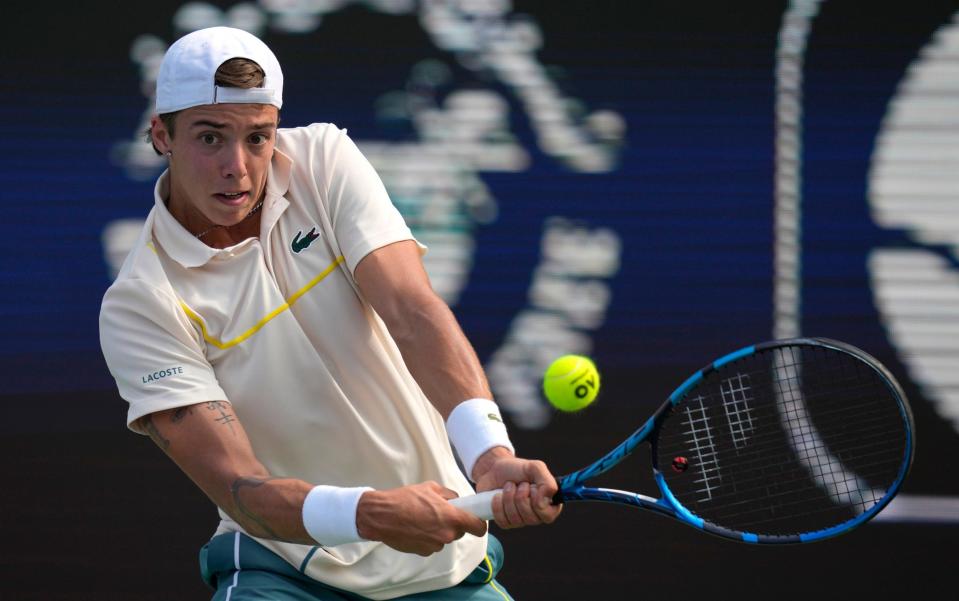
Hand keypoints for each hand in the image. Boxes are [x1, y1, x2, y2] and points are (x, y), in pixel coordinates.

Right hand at [355, 481, 486, 555]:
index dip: (479, 523)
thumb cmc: (405, 499)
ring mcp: (435, 545)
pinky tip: (415, 527)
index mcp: (452, 517)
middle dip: (454, 524)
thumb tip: (458, 501)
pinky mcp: (424, 552)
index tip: (476, 519)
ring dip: (439, 530)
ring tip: (422, 518)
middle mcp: (446, 534)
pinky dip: (428, 537)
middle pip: (460, 532)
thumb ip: (449, 495)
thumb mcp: (430, 488)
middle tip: (440, 512)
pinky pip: (432, 544)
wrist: (381, 516)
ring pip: (445, 538)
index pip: (478, 527)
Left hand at [472, 447, 562, 528]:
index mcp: (548, 503)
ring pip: (516, 520)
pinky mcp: (505, 522)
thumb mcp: (536, 468)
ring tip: (508, 486)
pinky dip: (498, 505)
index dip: (538, 503)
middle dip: (521, 496)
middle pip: (531, 519)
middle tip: (519, 484)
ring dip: (509, 498)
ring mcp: (520, 520)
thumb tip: (545, 501)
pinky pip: (503, 521)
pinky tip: (498, 495)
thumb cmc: (516, 469)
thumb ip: (547, 482)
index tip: (532, 488)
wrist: (493, 468)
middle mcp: (536, 515)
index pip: (548, 516)